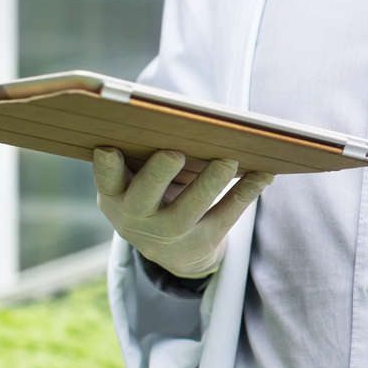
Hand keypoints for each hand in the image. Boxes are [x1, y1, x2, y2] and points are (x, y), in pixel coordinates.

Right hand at [93, 149, 272, 279]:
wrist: (170, 250)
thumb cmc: (152, 194)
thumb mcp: (136, 180)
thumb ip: (144, 155)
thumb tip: (180, 117)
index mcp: (116, 195)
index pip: (106, 180)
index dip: (106, 167)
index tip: (108, 148)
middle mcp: (136, 218)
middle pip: (144, 197)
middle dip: (158, 174)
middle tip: (173, 153)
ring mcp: (168, 234)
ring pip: (187, 211)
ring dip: (208, 184)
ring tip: (227, 161)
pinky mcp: (201, 242)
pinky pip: (224, 217)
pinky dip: (244, 195)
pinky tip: (262, 176)